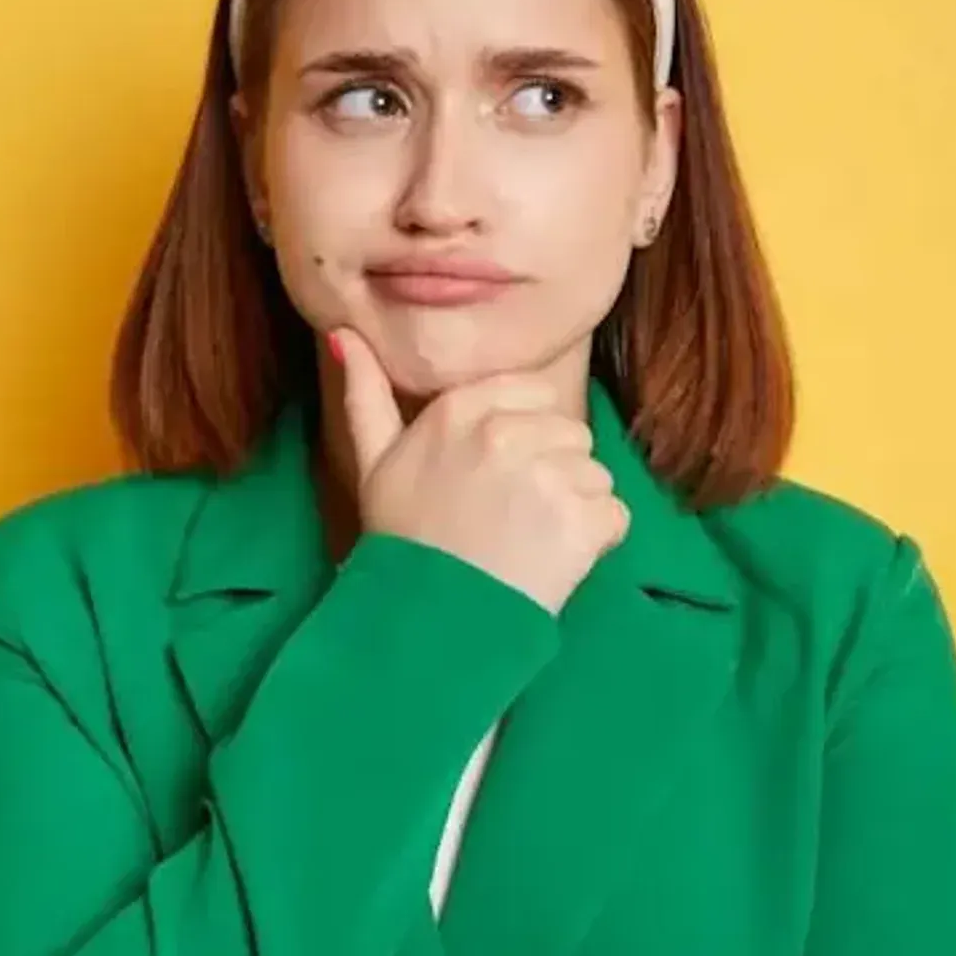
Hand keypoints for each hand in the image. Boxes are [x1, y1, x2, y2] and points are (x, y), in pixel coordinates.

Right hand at [333, 328, 627, 613]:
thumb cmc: (402, 543)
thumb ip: (365, 393)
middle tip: (510, 517)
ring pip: (595, 475)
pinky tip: (553, 562)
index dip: (524, 436)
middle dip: (552, 471)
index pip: (533, 394)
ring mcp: (547, 476)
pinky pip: (614, 516)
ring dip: (574, 509)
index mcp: (461, 409)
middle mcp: (507, 432)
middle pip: (570, 433)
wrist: (426, 624)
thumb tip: (341, 332)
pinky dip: (595, 543)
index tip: (497, 476)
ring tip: (528, 542)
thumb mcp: (373, 462)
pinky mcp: (581, 521)